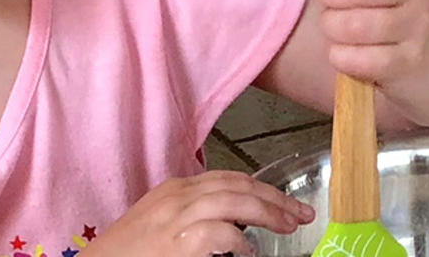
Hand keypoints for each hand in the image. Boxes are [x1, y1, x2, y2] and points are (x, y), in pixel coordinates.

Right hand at [86, 172, 314, 256]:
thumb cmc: (128, 256)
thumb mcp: (160, 229)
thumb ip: (193, 222)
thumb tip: (234, 231)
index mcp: (173, 192)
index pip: (226, 179)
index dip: (261, 189)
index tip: (284, 203)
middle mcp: (176, 198)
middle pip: (236, 184)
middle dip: (274, 197)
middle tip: (300, 213)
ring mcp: (175, 219)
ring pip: (233, 201)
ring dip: (268, 212)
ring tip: (289, 226)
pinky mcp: (177, 243)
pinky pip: (219, 233)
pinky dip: (240, 242)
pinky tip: (251, 253)